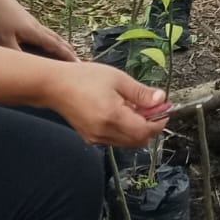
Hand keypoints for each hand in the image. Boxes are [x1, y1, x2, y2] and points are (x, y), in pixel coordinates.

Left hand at [0, 0, 77, 61]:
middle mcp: (36, 26)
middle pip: (56, 39)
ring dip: (59, 43)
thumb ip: (16, 55)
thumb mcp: (2, 40)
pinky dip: (48, 38)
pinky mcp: (21, 18)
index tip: (80, 65)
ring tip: (64, 49)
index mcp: (35, 32)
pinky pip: (41, 31)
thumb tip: (27, 70)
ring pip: (49, 34)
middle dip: (67, 50)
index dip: (67, 57)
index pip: (56, 47)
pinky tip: (41, 39)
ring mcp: (29, 21)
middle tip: (77, 59)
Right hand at [46, 64, 169, 147]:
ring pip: (127, 142)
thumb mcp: (118, 79)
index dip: (159, 121)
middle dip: (150, 126)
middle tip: (152, 107)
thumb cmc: (84, 78)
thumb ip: (141, 93)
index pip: (145, 131)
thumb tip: (161, 100)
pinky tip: (121, 112)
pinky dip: (124, 130)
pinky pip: (115, 140)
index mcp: (113, 118)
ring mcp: (96, 138)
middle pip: (138, 140)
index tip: (165, 108)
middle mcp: (104, 133)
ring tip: (134, 107)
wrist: (54, 86)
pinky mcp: (90, 138)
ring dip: (138, 128)